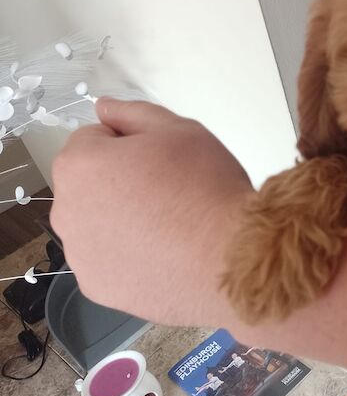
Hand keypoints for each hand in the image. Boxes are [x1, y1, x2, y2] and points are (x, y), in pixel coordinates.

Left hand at [50, 98, 254, 326]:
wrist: (230, 258)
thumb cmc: (206, 188)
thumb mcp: (180, 130)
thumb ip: (134, 113)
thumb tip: (104, 107)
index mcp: (80, 164)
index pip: (92, 139)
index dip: (130, 143)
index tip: (161, 157)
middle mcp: (67, 210)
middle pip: (91, 184)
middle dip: (119, 181)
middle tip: (169, 189)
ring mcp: (80, 254)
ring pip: (99, 223)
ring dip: (122, 219)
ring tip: (170, 224)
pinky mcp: (98, 287)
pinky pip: (109, 261)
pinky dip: (130, 255)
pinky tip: (166, 252)